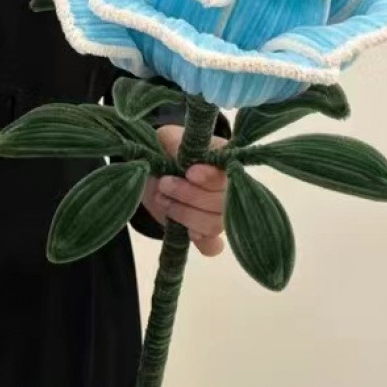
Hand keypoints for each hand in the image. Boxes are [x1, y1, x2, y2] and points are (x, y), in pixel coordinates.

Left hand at [142, 125, 226, 256]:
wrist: (156, 173)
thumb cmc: (168, 150)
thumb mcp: (168, 138)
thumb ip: (175, 142)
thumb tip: (178, 152)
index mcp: (226, 162)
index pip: (229, 175)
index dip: (211, 178)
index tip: (190, 172)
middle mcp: (230, 190)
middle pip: (222, 204)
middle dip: (190, 195)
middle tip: (164, 183)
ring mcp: (220, 214)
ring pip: (215, 225)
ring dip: (185, 214)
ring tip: (163, 199)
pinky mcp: (206, 234)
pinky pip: (213, 247)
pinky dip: (200, 241)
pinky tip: (184, 229)